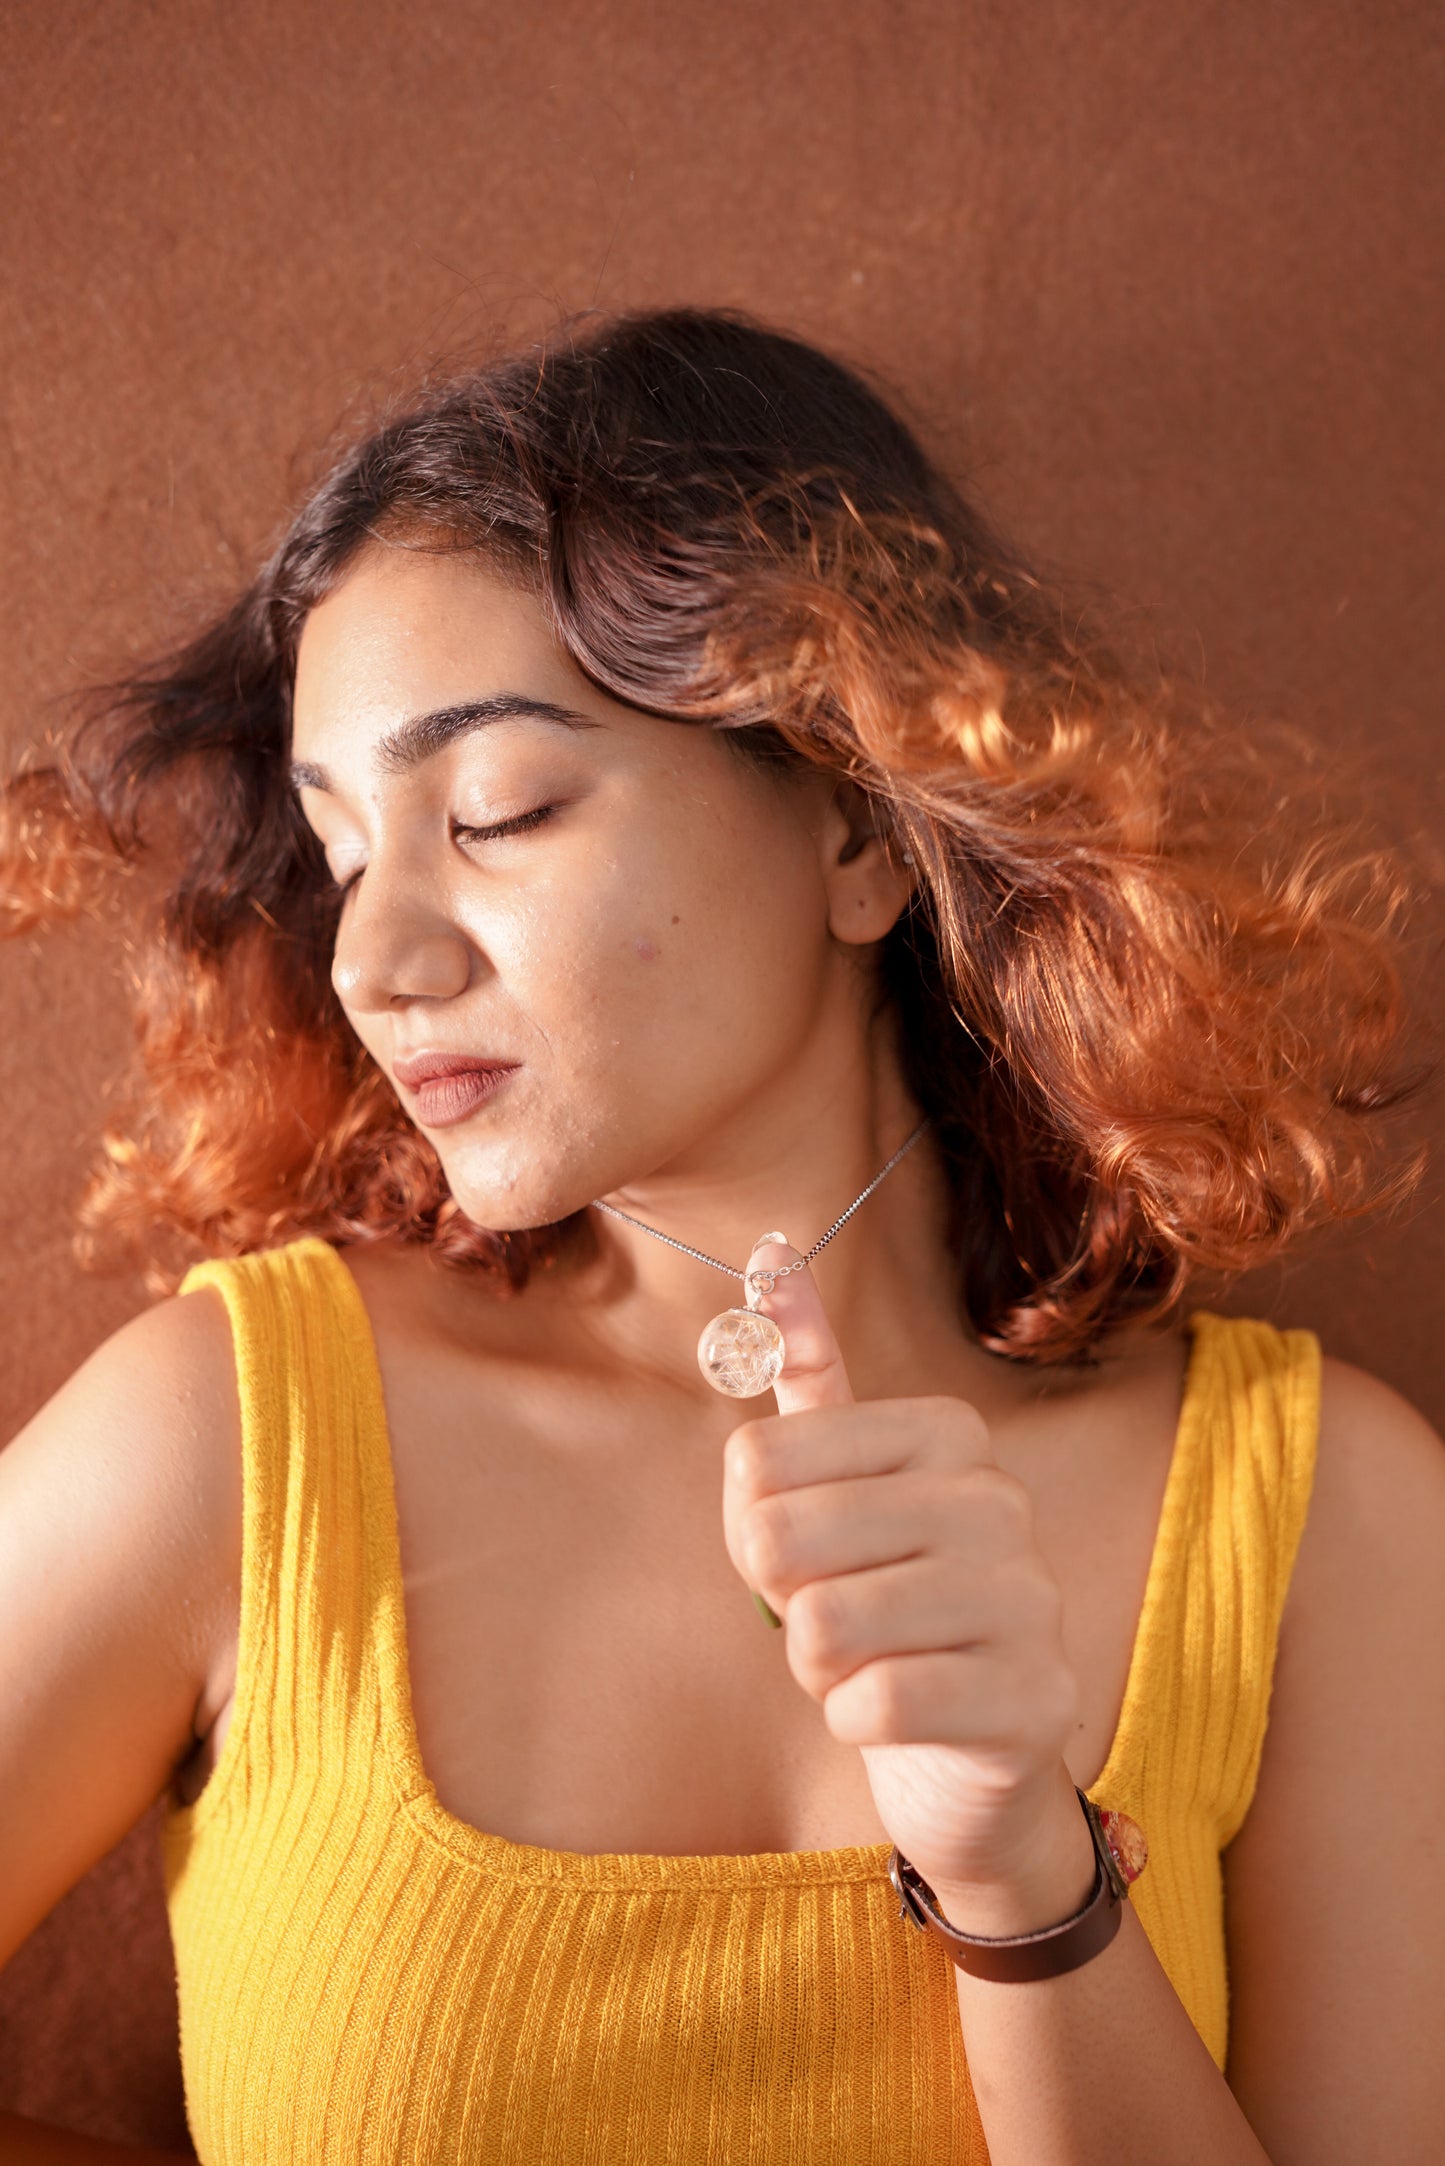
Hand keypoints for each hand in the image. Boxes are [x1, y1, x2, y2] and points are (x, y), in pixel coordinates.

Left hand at [720, 1234, 1091, 1915]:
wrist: (970, 1755)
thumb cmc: (887, 1605)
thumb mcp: (842, 1488)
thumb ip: (812, 1378)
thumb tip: (770, 1249)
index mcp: (949, 1433)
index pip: (759, 1457)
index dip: (747, 1525)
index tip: (796, 1553)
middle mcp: (1001, 1500)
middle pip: (781, 1537)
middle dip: (779, 1601)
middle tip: (826, 1619)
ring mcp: (1030, 1599)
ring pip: (825, 1624)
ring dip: (816, 1666)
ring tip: (863, 1665)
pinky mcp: (1034, 1699)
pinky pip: (877, 1704)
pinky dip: (854, 1720)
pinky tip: (892, 1715)